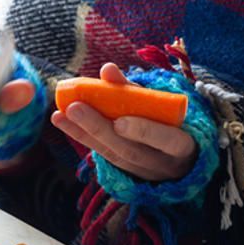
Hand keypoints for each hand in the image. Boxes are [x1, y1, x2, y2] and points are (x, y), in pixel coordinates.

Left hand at [51, 63, 196, 180]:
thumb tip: (107, 69)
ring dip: (83, 133)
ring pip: (113, 156)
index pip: (169, 141)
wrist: (178, 156)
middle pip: (130, 151)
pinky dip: (82, 138)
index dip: (144, 132)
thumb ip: (135, 89)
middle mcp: (164, 165)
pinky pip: (103, 157)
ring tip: (60, 114)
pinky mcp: (127, 175)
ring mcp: (145, 174)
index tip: (119, 122)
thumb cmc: (171, 122)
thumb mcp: (161, 105)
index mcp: (182, 146)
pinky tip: (63, 122)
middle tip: (74, 107)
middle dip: (99, 128)